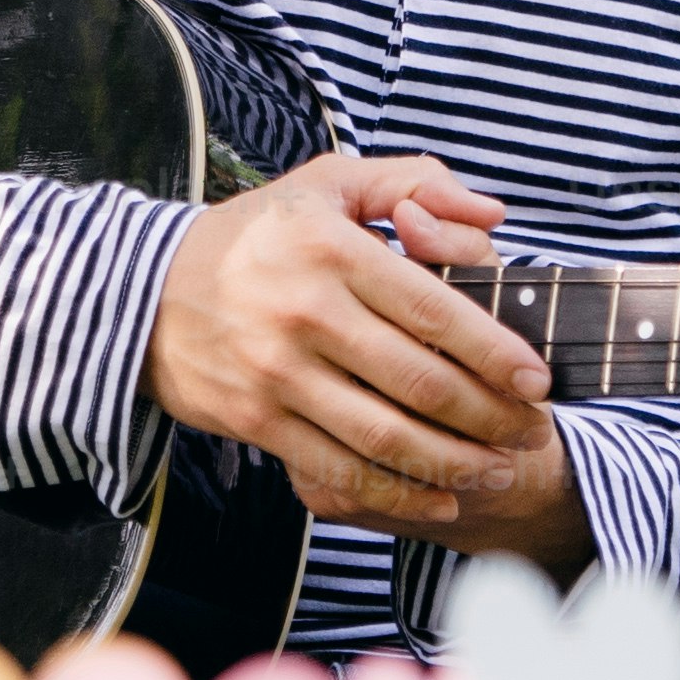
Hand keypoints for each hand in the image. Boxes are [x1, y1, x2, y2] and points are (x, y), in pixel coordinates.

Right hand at [144, 152, 569, 547]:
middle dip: (490, 416)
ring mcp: (276, 372)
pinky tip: (441, 496)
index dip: (496, 351)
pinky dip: (397, 492)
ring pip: (385, 435)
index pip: (434, 309)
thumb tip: (493, 219)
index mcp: (331, 247)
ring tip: (499, 469)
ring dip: (455, 462)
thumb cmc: (258, 235)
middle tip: (533, 431)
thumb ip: (417, 183)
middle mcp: (304, 311)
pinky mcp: (255, 419)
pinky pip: (338, 469)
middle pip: (420, 381)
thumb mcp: (330, 183)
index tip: (538, 379)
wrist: (141, 292)